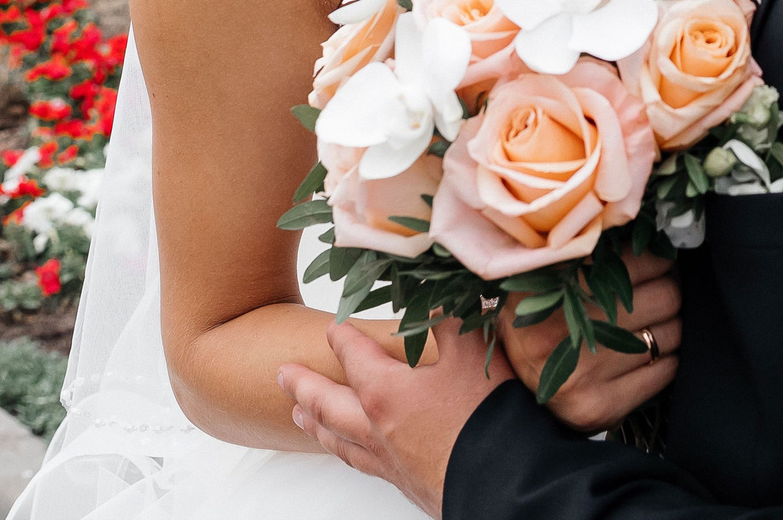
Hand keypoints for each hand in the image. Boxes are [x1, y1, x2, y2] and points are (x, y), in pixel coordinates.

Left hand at [281, 318, 507, 513]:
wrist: (500, 482)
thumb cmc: (483, 418)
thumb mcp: (473, 354)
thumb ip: (452, 322)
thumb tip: (438, 299)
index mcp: (385, 391)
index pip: (353, 356)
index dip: (341, 338)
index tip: (331, 328)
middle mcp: (375, 427)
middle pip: (326, 404)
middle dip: (303, 386)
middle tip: (282, 375)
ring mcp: (385, 458)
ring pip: (336, 439)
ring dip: (313, 423)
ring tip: (298, 415)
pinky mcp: (402, 481)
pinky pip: (358, 463)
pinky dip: (344, 451)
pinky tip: (351, 450)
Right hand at [500, 250, 680, 432]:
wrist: (509, 381)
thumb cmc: (543, 315)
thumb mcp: (555, 274)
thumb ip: (598, 254)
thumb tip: (660, 242)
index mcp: (555, 285)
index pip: (641, 261)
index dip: (658, 261)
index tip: (659, 263)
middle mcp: (567, 330)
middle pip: (665, 297)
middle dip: (669, 291)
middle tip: (660, 291)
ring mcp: (583, 374)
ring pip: (671, 335)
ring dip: (669, 326)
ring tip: (652, 323)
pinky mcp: (597, 408)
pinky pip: (664, 374)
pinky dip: (667, 362)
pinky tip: (648, 356)